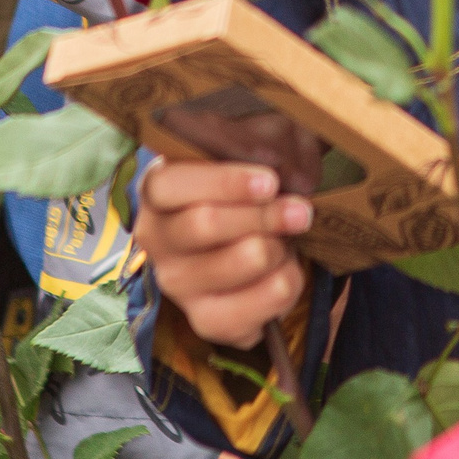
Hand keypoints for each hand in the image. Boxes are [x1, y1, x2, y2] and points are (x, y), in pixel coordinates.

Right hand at [132, 161, 309, 348]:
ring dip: (280, 246)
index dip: (224, 182)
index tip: (270, 180)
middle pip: (205, 224)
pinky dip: (289, 281)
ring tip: (286, 238)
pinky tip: (285, 268)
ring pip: (243, 261)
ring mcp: (177, 285)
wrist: (256, 235)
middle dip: (264, 215)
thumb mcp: (256, 144)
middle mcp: (157, 240)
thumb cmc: (249, 183)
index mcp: (156, 189)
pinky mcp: (206, 321)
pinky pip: (261, 305)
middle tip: (301, 210)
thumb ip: (265, 137)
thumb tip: (277, 158)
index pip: (171, 185)